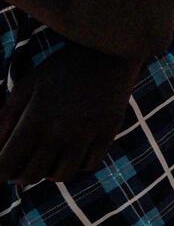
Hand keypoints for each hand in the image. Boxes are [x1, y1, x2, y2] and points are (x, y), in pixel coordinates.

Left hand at [0, 45, 143, 183]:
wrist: (110, 50)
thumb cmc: (63, 66)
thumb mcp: (29, 84)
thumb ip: (8, 114)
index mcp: (35, 118)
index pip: (7, 163)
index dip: (0, 172)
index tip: (2, 170)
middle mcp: (59, 130)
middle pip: (32, 175)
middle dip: (20, 175)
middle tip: (22, 167)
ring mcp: (86, 133)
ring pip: (62, 175)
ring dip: (50, 173)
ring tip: (48, 161)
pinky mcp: (108, 132)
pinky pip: (90, 165)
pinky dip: (78, 165)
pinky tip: (74, 152)